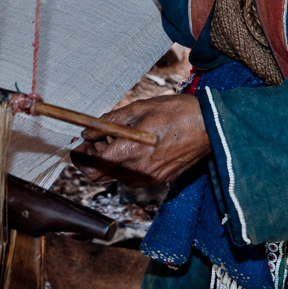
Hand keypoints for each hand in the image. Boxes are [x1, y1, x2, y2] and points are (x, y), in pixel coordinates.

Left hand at [70, 95, 210, 187]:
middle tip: (96, 137)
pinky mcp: (158, 180)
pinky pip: (131, 177)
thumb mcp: (140, 108)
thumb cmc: (177, 113)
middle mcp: (138, 170)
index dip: (79, 159)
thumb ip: (110, 121)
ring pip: (115, 176)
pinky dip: (125, 164)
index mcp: (131, 151)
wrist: (210, 127)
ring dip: (109, 160)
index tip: (78, 147)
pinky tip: (133, 145)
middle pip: (100, 175)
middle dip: (93, 157)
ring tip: (118, 137)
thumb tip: (88, 131)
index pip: (92, 168)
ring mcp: (149, 178)